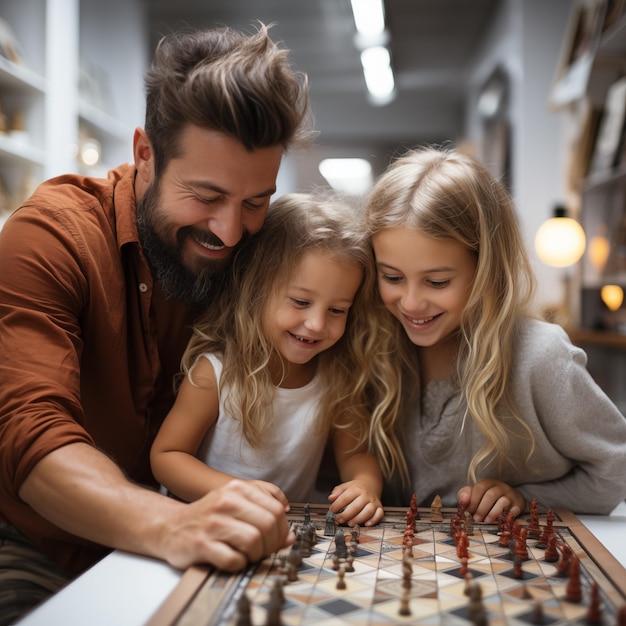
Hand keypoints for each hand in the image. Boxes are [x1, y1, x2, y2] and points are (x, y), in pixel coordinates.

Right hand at [159, 479, 294, 571]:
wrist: (170, 526)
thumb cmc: (209, 515)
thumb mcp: (237, 498)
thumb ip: (266, 506)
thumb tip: (290, 534)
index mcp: (237, 488)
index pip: (276, 510)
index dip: (282, 529)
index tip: (277, 538)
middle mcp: (226, 501)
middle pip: (268, 525)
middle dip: (271, 544)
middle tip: (263, 550)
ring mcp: (213, 523)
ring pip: (254, 541)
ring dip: (256, 555)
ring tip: (247, 554)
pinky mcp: (202, 544)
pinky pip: (234, 560)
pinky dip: (238, 564)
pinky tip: (232, 559)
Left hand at [327, 480, 383, 526]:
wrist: (369, 484)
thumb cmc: (356, 488)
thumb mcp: (345, 486)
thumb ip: (337, 492)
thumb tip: (331, 498)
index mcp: (356, 488)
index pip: (346, 497)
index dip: (338, 505)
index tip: (332, 510)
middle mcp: (366, 495)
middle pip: (357, 506)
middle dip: (346, 515)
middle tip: (339, 520)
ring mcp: (373, 502)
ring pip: (368, 511)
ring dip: (358, 519)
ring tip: (350, 523)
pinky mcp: (379, 507)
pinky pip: (379, 514)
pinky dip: (374, 520)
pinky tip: (366, 524)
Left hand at [457, 479, 525, 523]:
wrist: (511, 500)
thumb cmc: (487, 499)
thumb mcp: (475, 494)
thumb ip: (465, 495)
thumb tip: (463, 499)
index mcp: (488, 482)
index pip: (480, 488)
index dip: (472, 500)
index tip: (467, 512)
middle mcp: (501, 487)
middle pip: (491, 495)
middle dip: (481, 508)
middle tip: (476, 519)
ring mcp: (511, 496)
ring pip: (503, 501)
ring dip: (493, 513)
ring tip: (486, 521)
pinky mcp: (519, 506)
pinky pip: (515, 511)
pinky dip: (506, 517)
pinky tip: (499, 523)